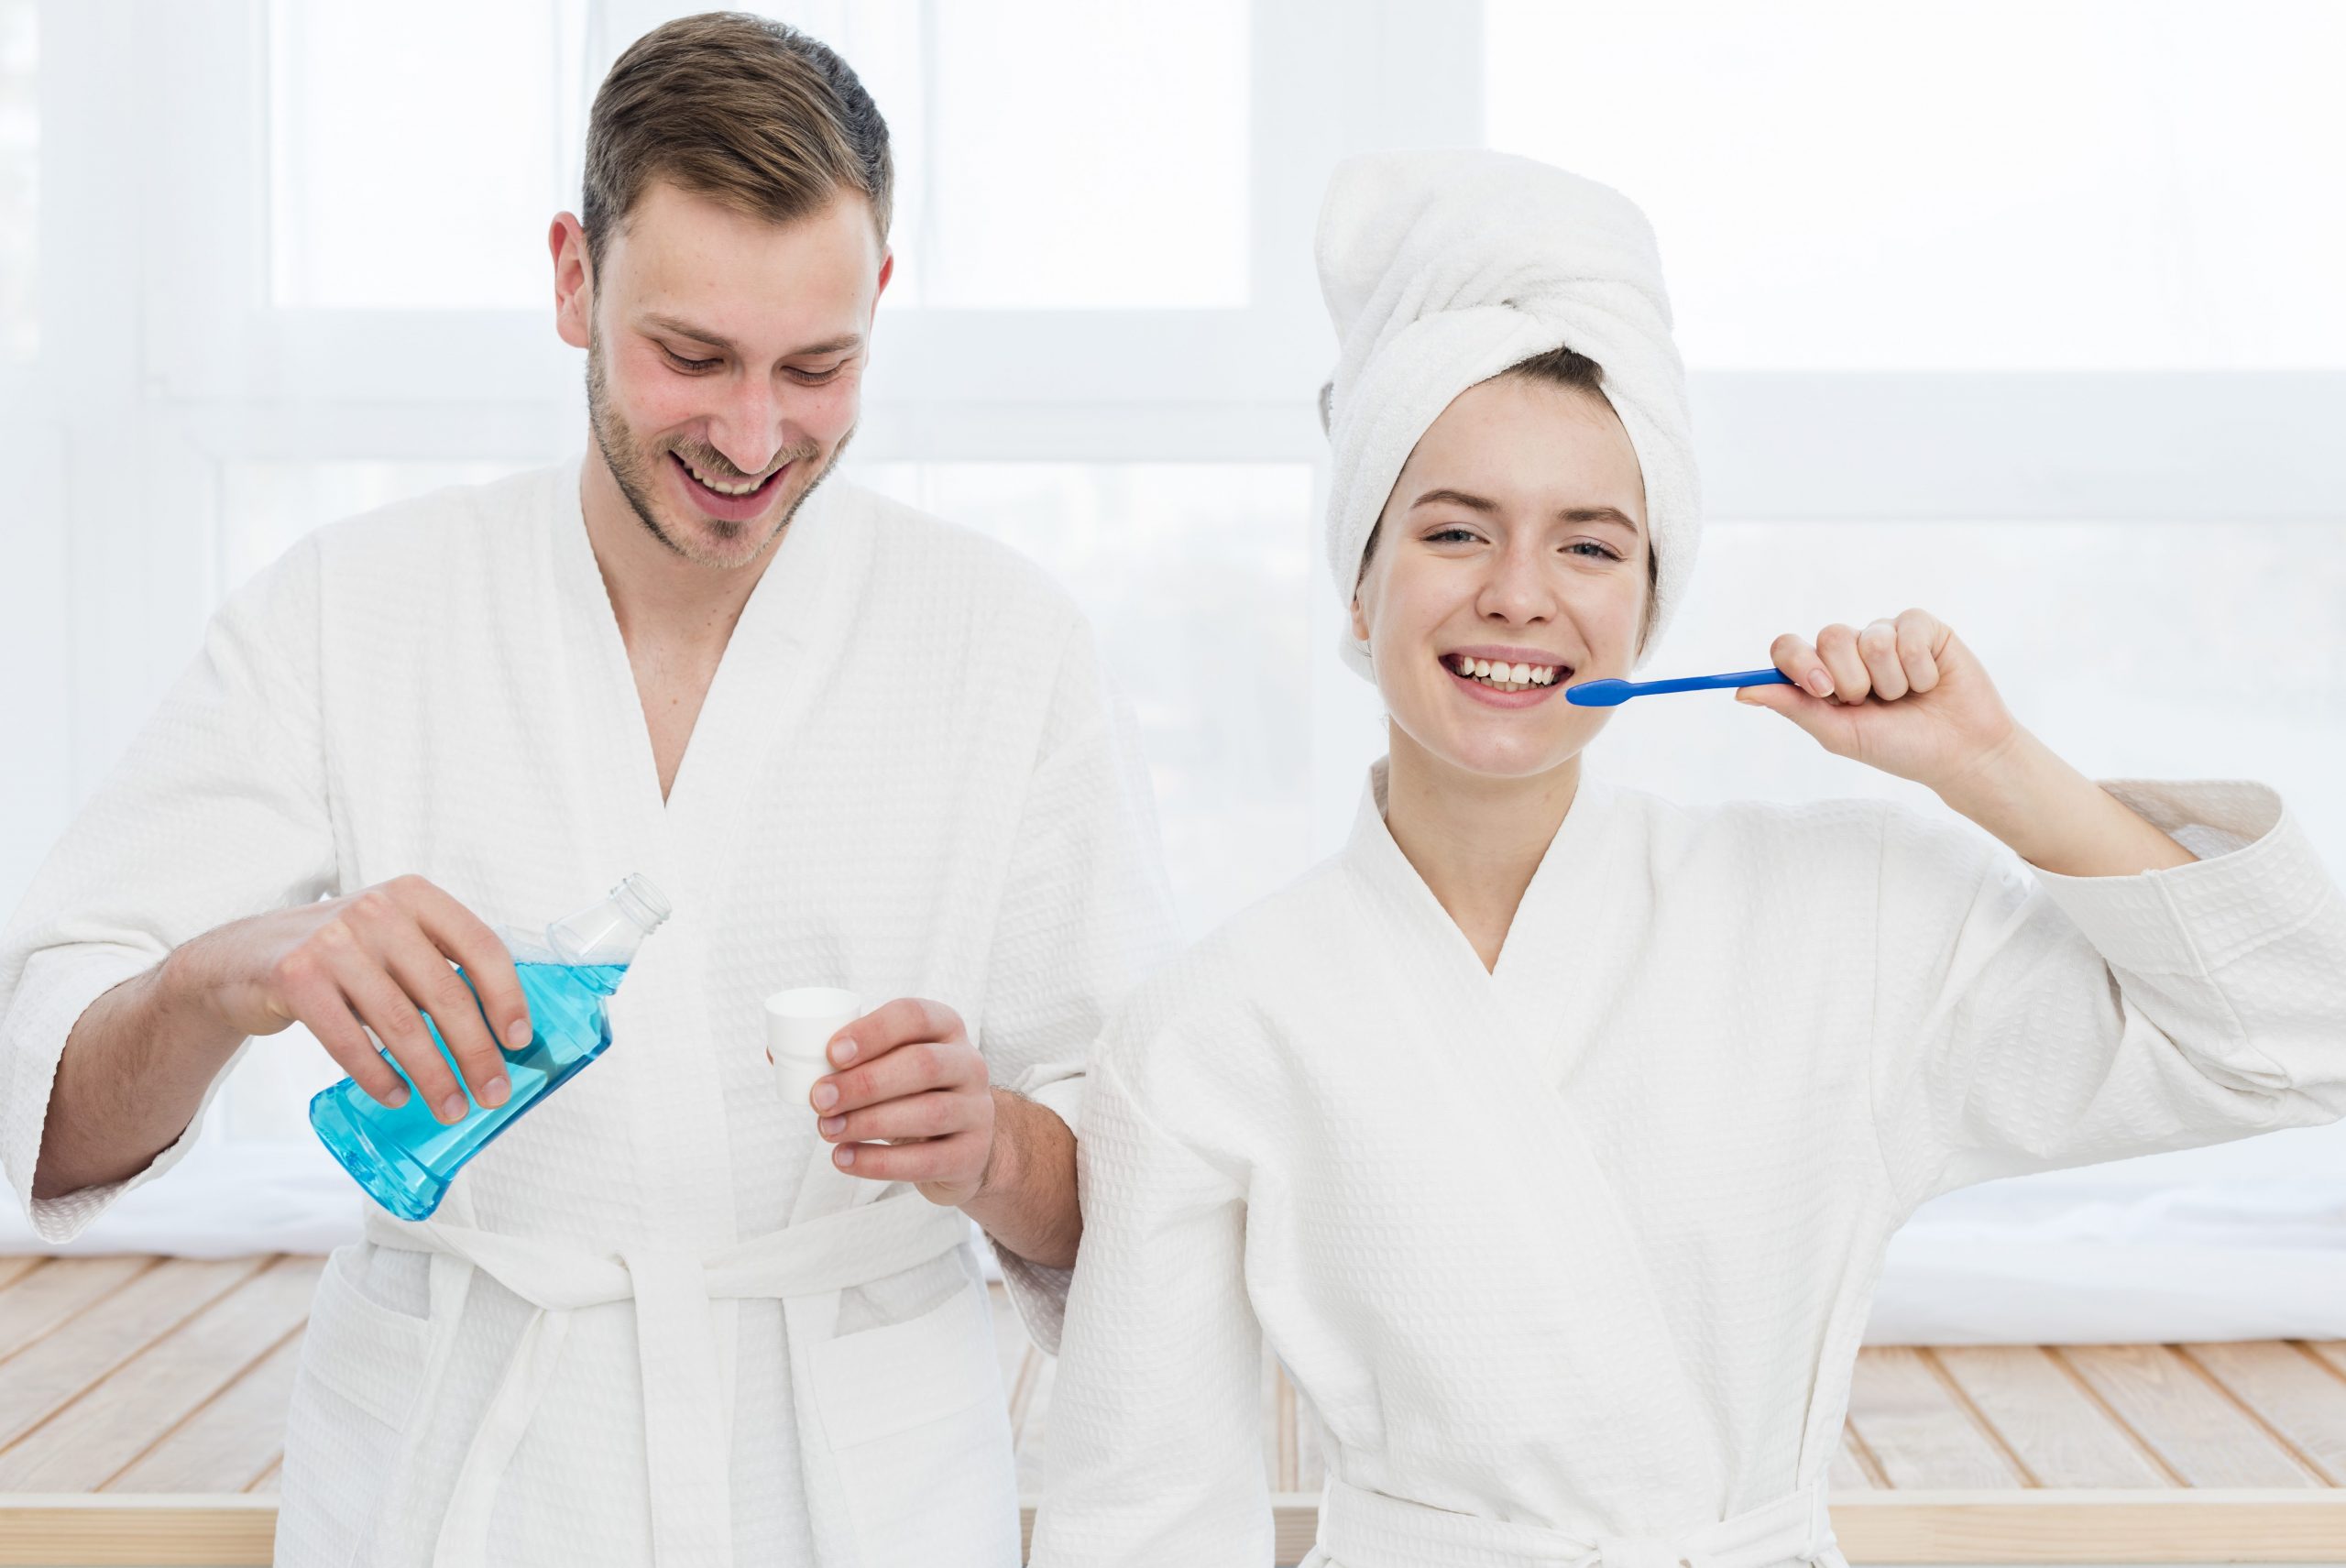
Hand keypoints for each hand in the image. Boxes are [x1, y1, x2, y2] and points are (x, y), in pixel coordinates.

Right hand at [181, 874, 528, 1123]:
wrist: (242, 958)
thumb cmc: (341, 956)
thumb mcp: (394, 938)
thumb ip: (440, 967)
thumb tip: (502, 1033)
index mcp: (416, 896)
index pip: (480, 946)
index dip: (507, 997)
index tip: (520, 1041)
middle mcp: (379, 910)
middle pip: (446, 992)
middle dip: (476, 1052)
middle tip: (494, 1093)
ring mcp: (334, 941)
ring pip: (401, 1023)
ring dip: (434, 1075)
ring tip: (451, 1108)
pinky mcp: (296, 976)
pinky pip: (350, 1041)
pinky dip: (379, 1076)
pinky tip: (397, 1096)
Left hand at [809, 998, 997, 1206]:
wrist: (962, 1145)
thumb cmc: (911, 1093)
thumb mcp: (890, 1063)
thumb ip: (843, 1055)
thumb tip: (775, 1053)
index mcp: (945, 1027)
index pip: (914, 1016)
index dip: (872, 1032)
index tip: (831, 1053)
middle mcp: (969, 1063)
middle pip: (921, 1065)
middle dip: (863, 1082)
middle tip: (817, 1099)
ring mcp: (976, 1110)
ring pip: (927, 1112)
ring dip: (868, 1122)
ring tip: (826, 1130)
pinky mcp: (970, 1154)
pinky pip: (926, 1160)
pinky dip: (878, 1162)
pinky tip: (843, 1159)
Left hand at [1736, 609, 2021, 796]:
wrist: (1959, 753)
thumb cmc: (1899, 747)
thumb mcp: (1840, 734)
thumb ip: (1793, 707)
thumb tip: (1741, 692)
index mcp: (1823, 674)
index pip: (1789, 648)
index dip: (1800, 663)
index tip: (1823, 690)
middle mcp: (1851, 650)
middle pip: (1830, 637)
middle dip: (1853, 680)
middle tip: (1874, 703)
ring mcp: (1886, 635)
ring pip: (1872, 638)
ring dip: (1892, 680)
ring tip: (1908, 696)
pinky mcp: (1923, 628)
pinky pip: (1908, 630)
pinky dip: (1920, 667)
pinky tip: (1931, 681)